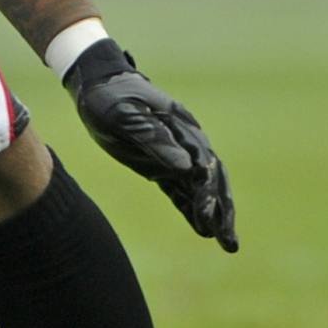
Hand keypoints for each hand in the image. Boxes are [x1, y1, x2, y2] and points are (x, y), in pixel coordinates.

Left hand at [63, 39, 236, 251]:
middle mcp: (185, 143)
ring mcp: (174, 155)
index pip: (204, 166)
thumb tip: (186, 167)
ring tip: (227, 244)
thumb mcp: (125, 115)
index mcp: (181, 128)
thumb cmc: (110, 97)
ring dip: (214, 215)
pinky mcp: (160, 165)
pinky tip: (203, 231)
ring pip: (201, 189)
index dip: (208, 193)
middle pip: (212, 180)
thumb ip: (154, 139)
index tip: (209, 216)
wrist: (97, 83)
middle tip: (229, 242)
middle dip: (222, 210)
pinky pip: (181, 190)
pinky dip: (192, 209)